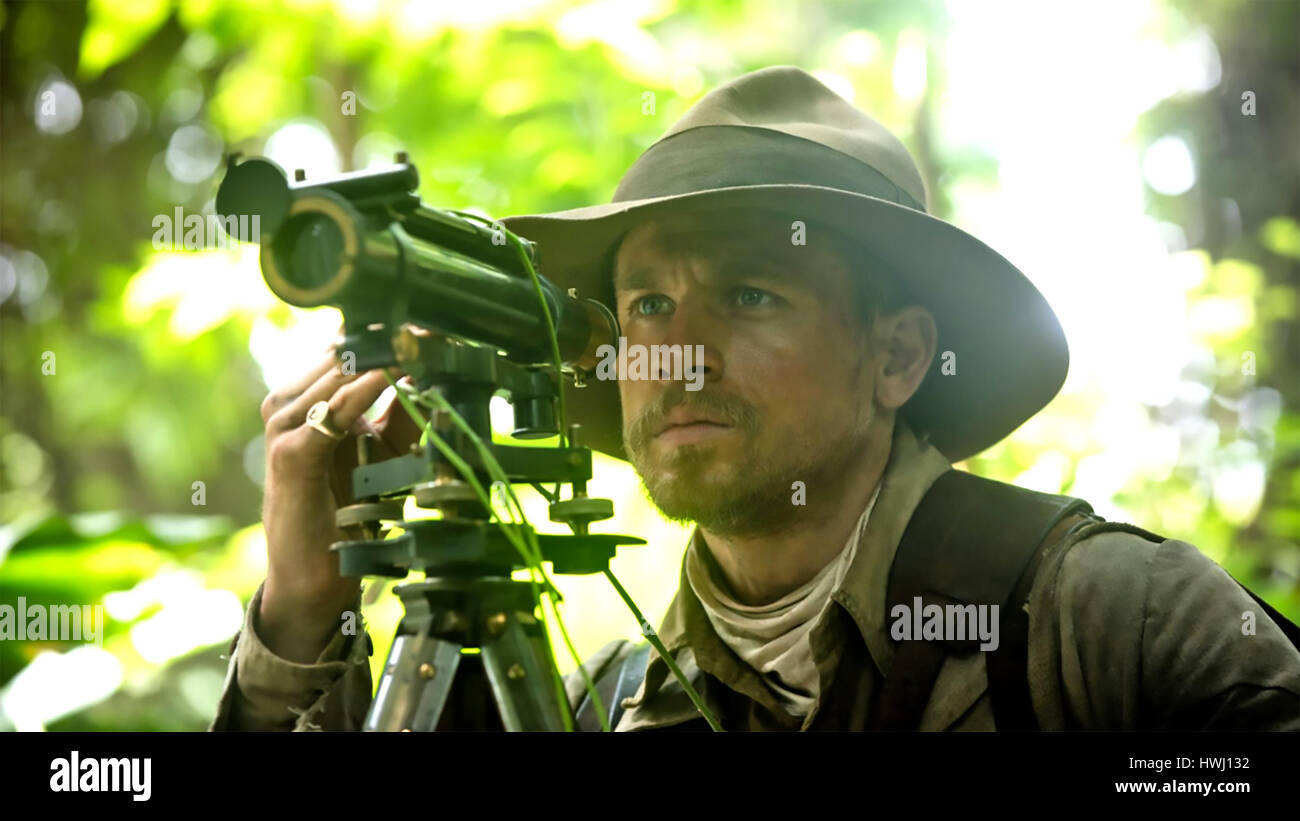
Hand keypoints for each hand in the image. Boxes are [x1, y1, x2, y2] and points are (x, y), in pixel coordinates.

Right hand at [255, 325, 429, 661]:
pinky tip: (389, 374)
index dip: (386, 333)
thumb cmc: (347, 514)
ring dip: (380, 358)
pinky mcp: (289, 454)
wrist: (315, 577)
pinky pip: (331, 413)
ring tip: (418, 340)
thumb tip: (431, 369)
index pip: (345, 349)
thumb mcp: (381, 453)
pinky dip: (361, 391)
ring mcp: (283, 427)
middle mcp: (289, 405)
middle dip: (388, 340)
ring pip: (335, 376)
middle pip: (341, 355)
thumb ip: (400, 412)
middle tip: (432, 324)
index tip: (431, 321)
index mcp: (306, 399)